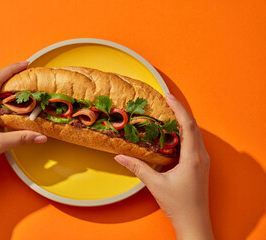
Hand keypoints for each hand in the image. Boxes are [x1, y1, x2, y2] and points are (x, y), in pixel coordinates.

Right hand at [114, 94, 213, 239]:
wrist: (194, 221)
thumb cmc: (179, 204)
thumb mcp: (156, 184)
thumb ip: (138, 168)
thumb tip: (119, 157)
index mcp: (193, 158)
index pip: (188, 125)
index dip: (179, 108)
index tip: (168, 96)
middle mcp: (201, 156)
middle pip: (193, 125)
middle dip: (180, 110)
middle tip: (167, 99)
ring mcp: (202, 160)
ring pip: (195, 133)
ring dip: (183, 120)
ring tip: (169, 112)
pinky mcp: (200, 165)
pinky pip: (194, 142)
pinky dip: (184, 132)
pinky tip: (173, 132)